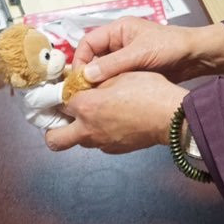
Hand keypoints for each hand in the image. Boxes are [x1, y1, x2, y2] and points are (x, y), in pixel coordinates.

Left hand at [44, 72, 185, 152]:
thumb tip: (86, 81)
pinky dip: (101, 133)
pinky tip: (116, 121)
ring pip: (78, 140)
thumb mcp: (121, 74)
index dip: (64, 93)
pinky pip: (99, 143)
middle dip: (53, 128)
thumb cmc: (148, 91)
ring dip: (80, 129)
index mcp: (85, 107)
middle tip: (63, 116)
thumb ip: (97, 79)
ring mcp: (101, 143)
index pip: (60, 101)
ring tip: (96, 114)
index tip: (70, 88)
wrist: (170, 116)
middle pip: (54, 139)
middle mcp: (87, 129)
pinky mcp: (115, 150)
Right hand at [73, 17, 223, 84]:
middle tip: (84, 94)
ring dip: (99, 83)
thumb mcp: (140, 53)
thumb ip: (113, 64)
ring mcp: (125, 57)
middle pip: (93, 58)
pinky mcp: (133, 70)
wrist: (196, 57)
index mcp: (118, 30)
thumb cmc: (170, 47)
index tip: (78, 80)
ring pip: (103, 71)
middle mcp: (118, 42)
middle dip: (88, 74)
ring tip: (95, 99)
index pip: (88, 43)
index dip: (80, 60)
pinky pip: (115, 79)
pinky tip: (109, 99)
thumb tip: (85, 75)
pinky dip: (110, 88)